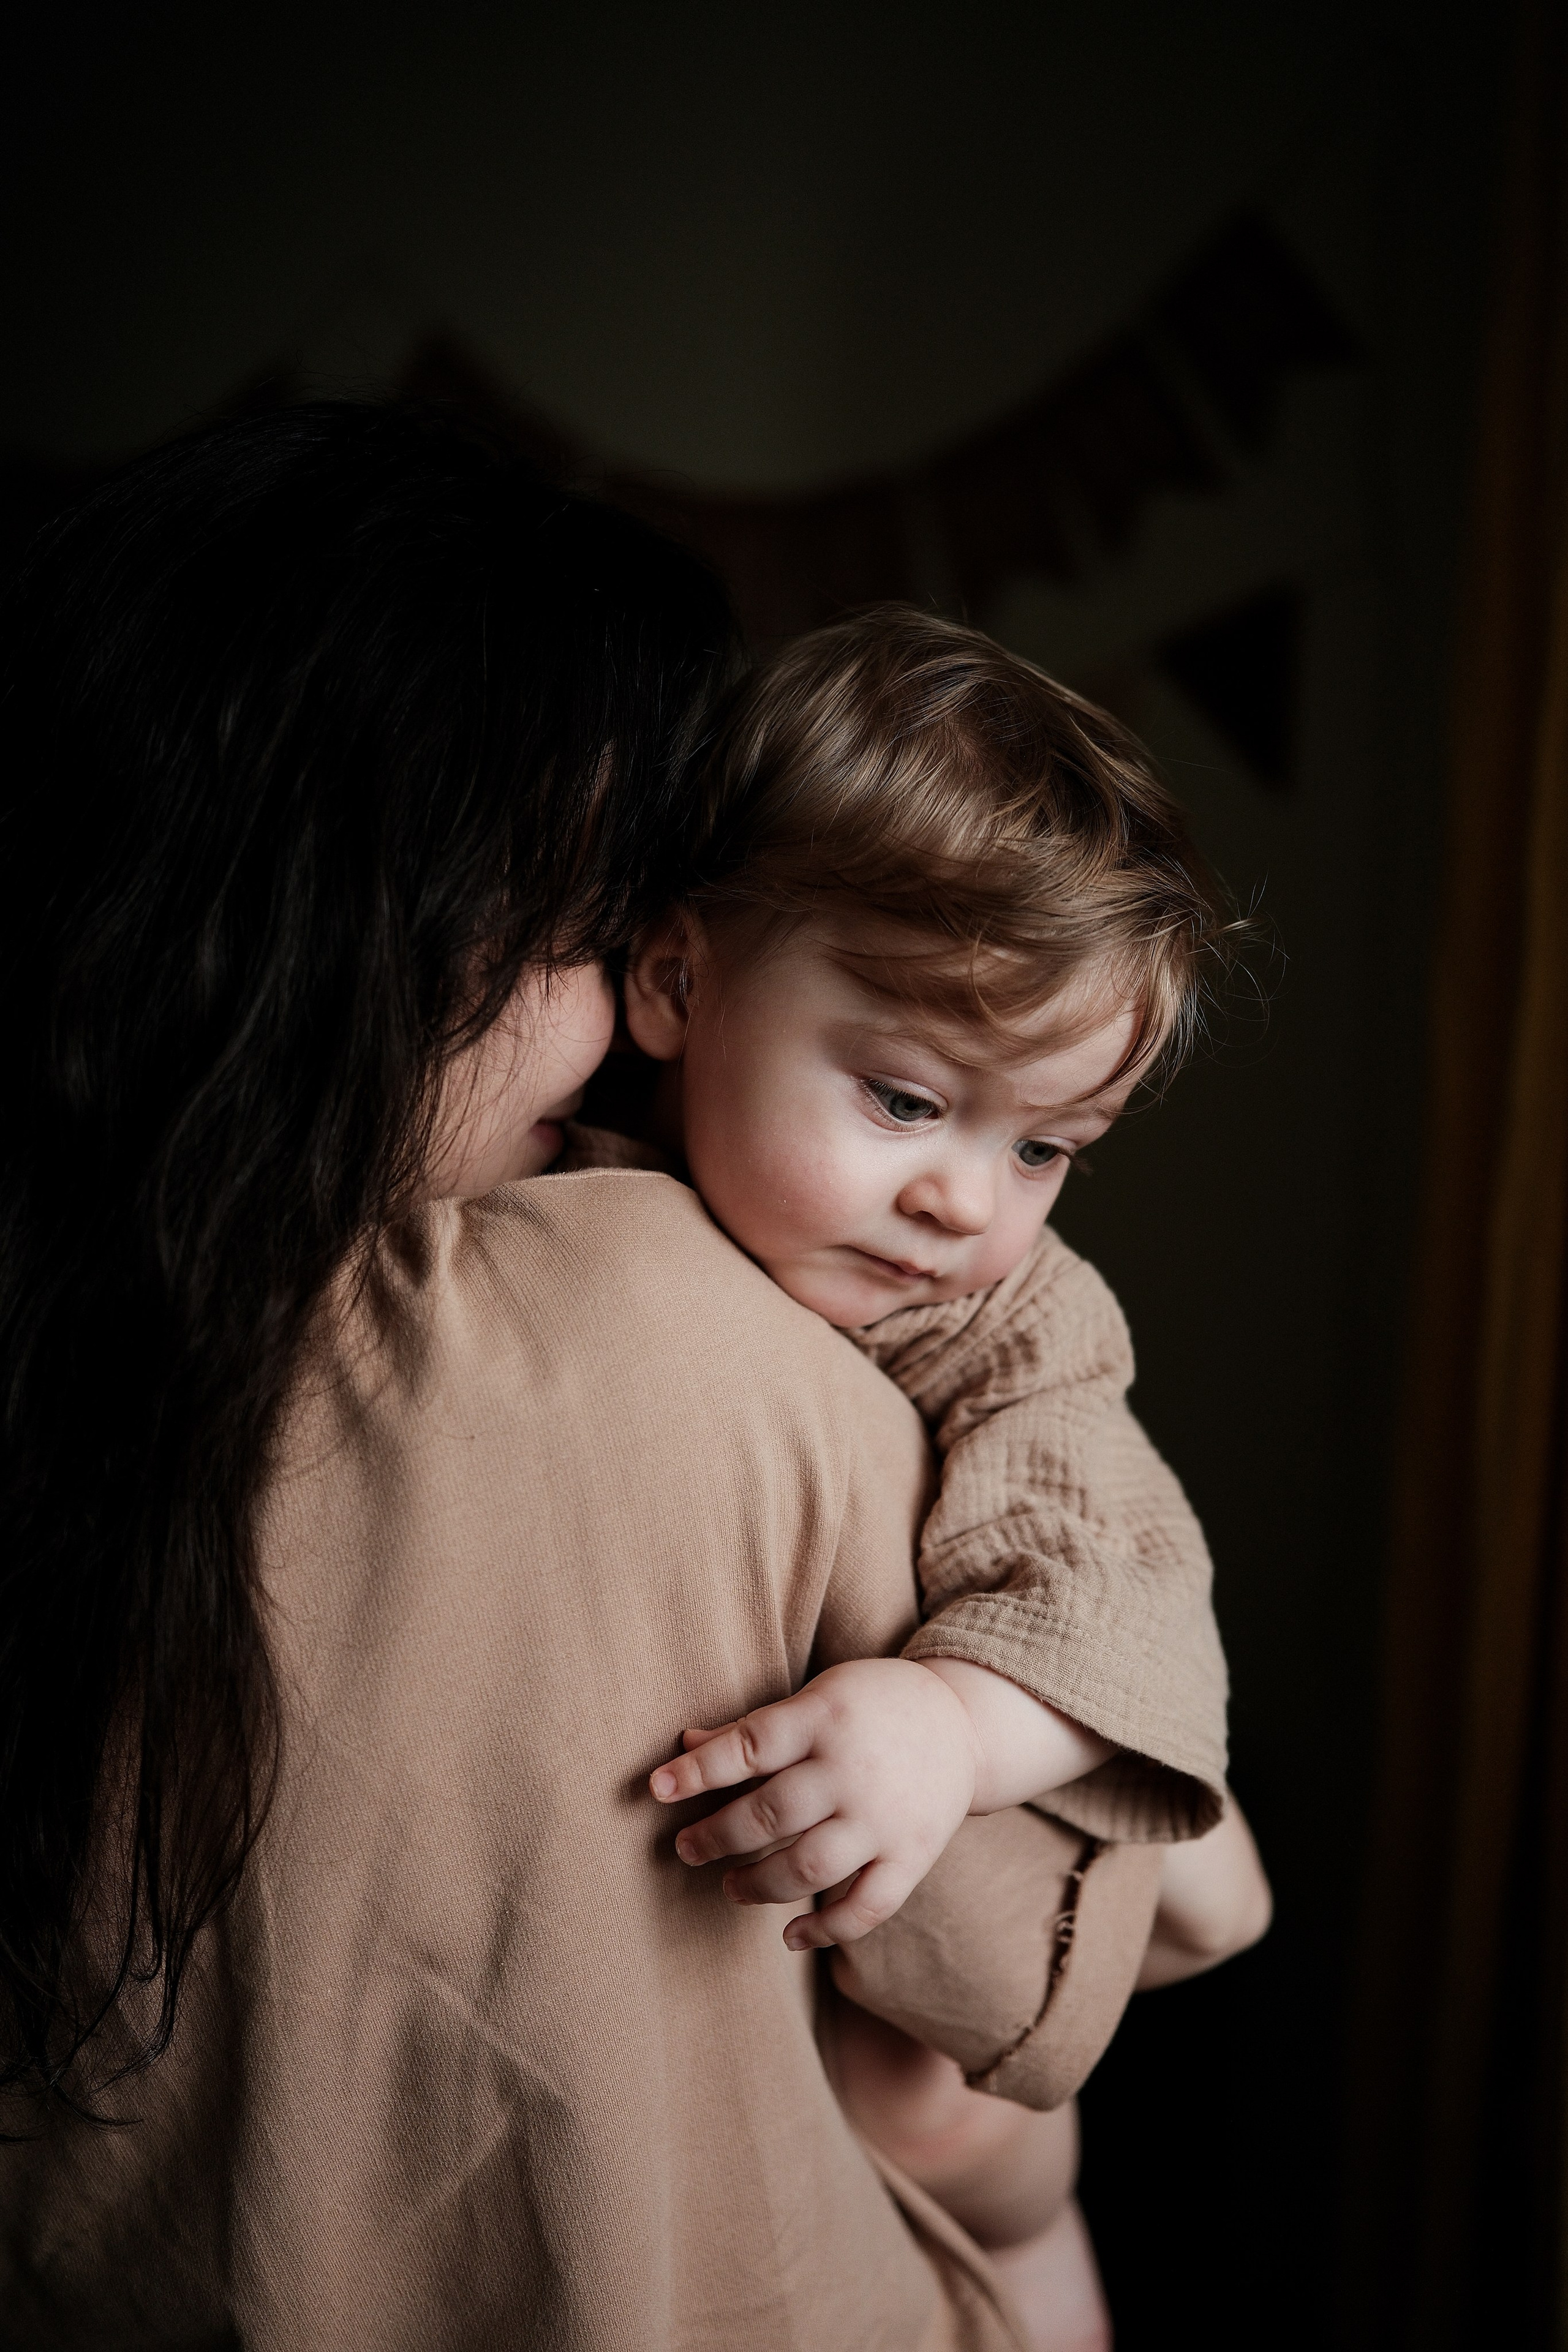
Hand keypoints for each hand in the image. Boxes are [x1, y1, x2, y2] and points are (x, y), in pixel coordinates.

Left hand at [648, 1657, 982, 1948]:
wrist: (963, 1724)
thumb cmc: (871, 1706)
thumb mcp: (818, 1697)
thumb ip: (756, 1728)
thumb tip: (684, 1745)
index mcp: (826, 1718)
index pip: (750, 1747)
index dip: (699, 1771)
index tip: (656, 1789)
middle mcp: (855, 1770)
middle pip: (772, 1813)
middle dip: (718, 1837)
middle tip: (686, 1849)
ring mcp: (886, 1819)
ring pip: (810, 1867)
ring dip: (758, 1885)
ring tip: (730, 1886)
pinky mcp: (912, 1858)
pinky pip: (866, 1908)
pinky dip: (825, 1929)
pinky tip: (789, 1934)